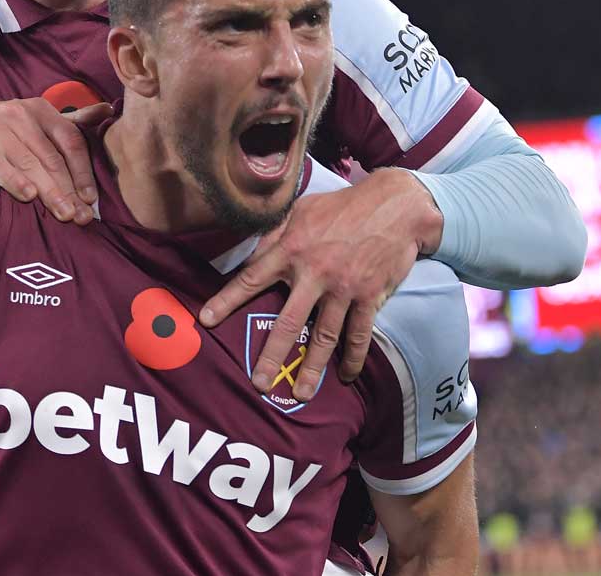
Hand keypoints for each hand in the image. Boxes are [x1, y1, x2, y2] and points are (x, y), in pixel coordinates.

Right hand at [0, 98, 112, 224]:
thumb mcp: (34, 124)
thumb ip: (70, 122)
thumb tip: (108, 111)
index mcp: (39, 109)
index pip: (69, 141)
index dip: (82, 171)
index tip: (91, 199)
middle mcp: (18, 112)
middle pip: (50, 156)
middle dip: (67, 189)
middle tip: (80, 217)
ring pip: (27, 162)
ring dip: (47, 191)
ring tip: (62, 214)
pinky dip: (12, 178)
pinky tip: (27, 196)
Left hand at [199, 168, 442, 399]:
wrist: (394, 206)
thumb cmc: (342, 206)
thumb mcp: (301, 209)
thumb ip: (275, 232)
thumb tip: (251, 252)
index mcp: (291, 248)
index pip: (251, 278)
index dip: (226, 300)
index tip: (206, 321)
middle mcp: (315, 272)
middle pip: (288, 322)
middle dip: (272, 355)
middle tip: (260, 383)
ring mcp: (344, 288)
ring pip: (324, 337)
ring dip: (312, 368)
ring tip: (301, 394)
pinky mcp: (370, 296)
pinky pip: (359, 334)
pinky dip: (353, 357)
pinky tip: (346, 375)